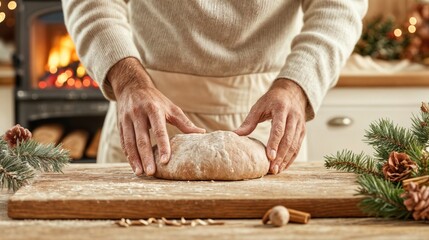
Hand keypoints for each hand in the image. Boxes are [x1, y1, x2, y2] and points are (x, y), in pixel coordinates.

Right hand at [109, 58, 204, 175]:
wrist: (131, 87)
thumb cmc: (156, 100)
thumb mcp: (171, 108)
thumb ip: (185, 122)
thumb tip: (202, 133)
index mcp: (154, 109)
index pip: (159, 130)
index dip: (162, 145)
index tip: (165, 160)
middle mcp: (138, 113)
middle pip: (142, 139)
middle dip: (146, 157)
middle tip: (151, 172)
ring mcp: (127, 119)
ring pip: (129, 142)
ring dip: (134, 159)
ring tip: (140, 173)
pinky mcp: (120, 124)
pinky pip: (123, 141)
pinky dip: (128, 154)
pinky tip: (133, 165)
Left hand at [234, 79, 306, 173]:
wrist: (291, 93)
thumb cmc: (271, 100)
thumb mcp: (259, 107)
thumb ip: (249, 122)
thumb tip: (235, 135)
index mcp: (281, 109)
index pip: (279, 129)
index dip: (274, 143)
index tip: (269, 157)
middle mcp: (293, 117)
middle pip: (288, 140)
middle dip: (280, 156)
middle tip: (272, 169)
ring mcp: (300, 125)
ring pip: (294, 145)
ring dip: (286, 159)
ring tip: (276, 171)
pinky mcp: (302, 131)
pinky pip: (297, 147)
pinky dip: (291, 158)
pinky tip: (283, 166)